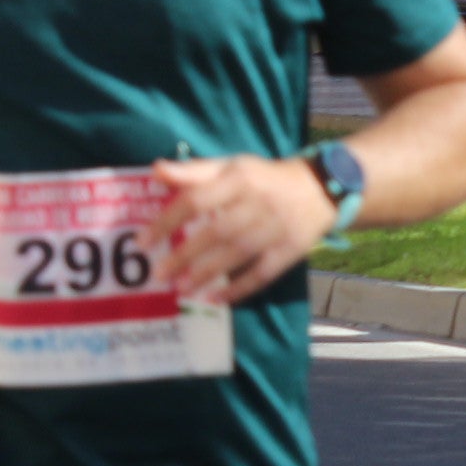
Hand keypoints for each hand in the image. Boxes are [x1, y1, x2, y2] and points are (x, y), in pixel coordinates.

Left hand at [150, 154, 337, 305]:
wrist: (321, 187)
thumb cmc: (264, 178)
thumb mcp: (232, 166)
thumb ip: (194, 172)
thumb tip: (155, 172)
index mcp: (239, 179)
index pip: (197, 200)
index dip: (168, 221)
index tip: (143, 241)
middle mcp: (257, 203)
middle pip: (217, 231)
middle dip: (185, 254)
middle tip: (159, 274)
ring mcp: (276, 228)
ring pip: (238, 254)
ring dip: (208, 273)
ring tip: (181, 289)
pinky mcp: (291, 249)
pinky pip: (262, 273)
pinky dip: (240, 288)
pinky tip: (216, 299)